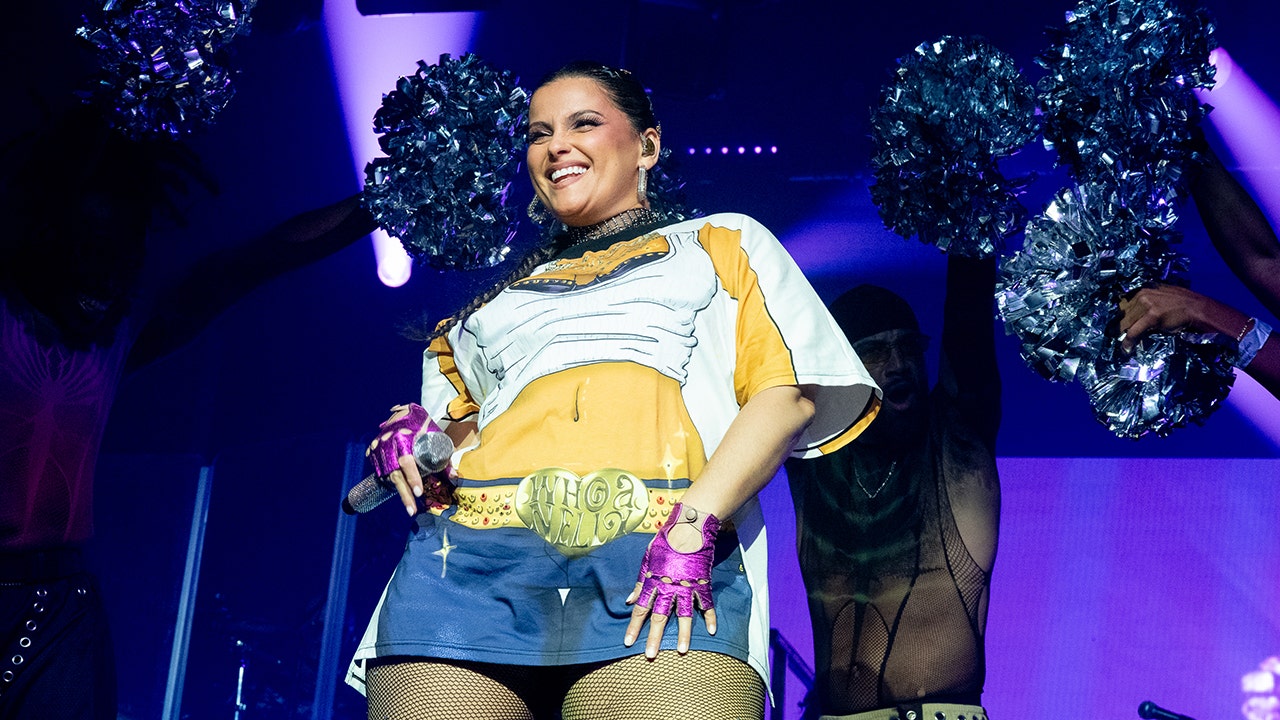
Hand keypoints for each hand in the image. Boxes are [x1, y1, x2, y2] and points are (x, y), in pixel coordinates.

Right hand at [366, 403, 439, 515]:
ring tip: (410, 508)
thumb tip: (456, 477)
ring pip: (387, 476)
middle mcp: (387, 444)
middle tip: (412, 510)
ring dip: (399, 493)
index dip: (412, 477)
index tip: (419, 492)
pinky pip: (379, 471)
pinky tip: (401, 493)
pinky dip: (389, 483)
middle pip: (395, 474)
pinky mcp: (372, 452)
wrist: (402, 412)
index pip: (406, 462)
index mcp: (403, 437)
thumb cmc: (422, 426)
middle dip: (404, 493)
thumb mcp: (435, 438)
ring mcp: (378, 449)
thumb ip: (444, 458)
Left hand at [624, 502, 718, 658]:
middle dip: (655, 637)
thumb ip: (639, 582)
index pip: (640, 608)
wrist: (689, 528)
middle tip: (651, 655)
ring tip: (683, 651)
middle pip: (660, 617)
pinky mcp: (702, 583)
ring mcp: (687, 587)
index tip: (628, 642)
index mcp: (653, 581)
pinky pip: (707, 604)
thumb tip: (628, 600)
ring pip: (684, 615)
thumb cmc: (665, 542)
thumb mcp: (647, 560)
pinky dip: (710, 617)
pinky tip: (711, 631)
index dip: (634, 626)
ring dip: (684, 634)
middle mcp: (668, 587)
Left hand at [1118, 284, 1242, 353]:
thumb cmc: (1182, 304)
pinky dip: (1128, 342)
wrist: (1198, 308)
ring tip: (1122, 345)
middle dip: (1119, 326)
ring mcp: (1147, 304)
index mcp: (1144, 288)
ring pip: (1126, 323)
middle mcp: (1143, 294)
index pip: (1123, 302)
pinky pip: (1133, 332)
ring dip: (1123, 335)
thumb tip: (1135, 313)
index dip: (1119, 315)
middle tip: (1115, 336)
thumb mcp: (1161, 296)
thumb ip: (1147, 301)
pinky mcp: (1151, 316)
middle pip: (1122, 313)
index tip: (1117, 324)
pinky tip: (1126, 349)